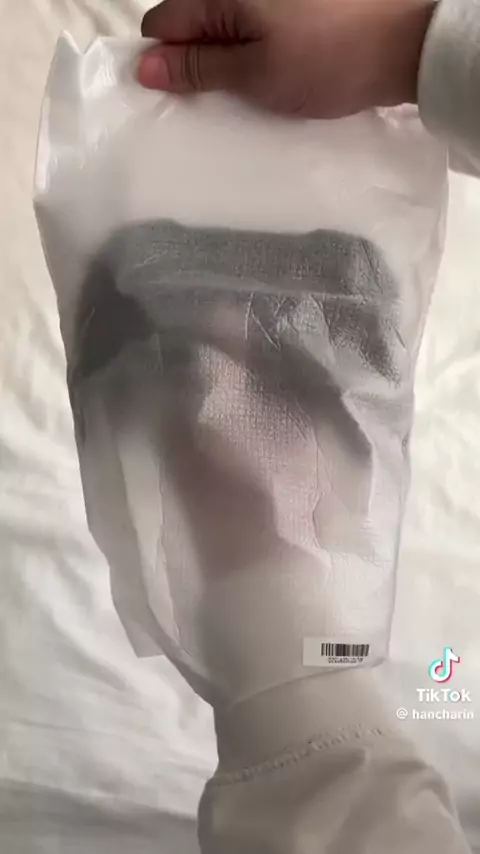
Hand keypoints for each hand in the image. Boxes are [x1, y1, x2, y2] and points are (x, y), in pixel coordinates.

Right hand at [138, 0, 434, 118]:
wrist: (403, 46)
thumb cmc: (328, 60)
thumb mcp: (255, 74)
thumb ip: (200, 68)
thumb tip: (148, 67)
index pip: (164, 21)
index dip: (163, 60)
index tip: (175, 96)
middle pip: (194, 21)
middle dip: (195, 60)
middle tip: (216, 100)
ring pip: (225, 28)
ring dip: (226, 61)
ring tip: (248, 93)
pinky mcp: (294, 10)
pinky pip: (254, 30)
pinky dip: (253, 55)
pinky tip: (268, 81)